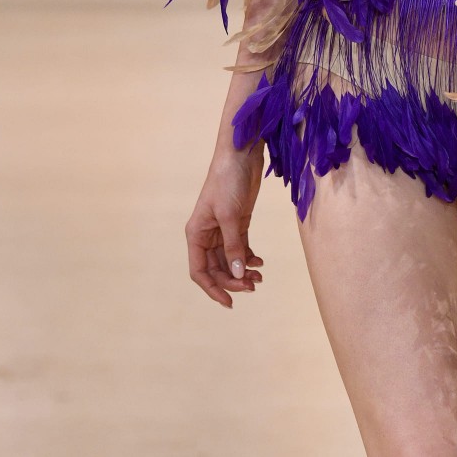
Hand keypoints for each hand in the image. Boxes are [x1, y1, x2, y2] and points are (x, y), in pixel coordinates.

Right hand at [185, 145, 264, 308]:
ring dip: (242, 271)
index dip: (212, 289)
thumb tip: (237, 274)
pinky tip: (259, 263)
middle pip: (217, 269)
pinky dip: (249, 258)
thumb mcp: (230, 216)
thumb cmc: (228, 181)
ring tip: (259, 278)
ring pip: (230, 260)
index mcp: (196, 234)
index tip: (229, 302)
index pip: (199, 271)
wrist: (241, 153)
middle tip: (252, 286)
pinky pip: (241, 248)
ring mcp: (223, 229)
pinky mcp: (238, 222)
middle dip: (233, 281)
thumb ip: (233, 246)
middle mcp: (207, 235)